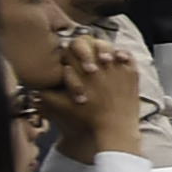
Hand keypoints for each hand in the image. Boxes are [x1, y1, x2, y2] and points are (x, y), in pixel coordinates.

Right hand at [41, 36, 142, 161]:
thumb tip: (40, 83)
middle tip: (88, 56)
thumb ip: (47, 92)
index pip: (72, 49)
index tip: (72, 60)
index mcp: (80, 71)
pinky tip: (117, 60)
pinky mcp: (132, 72)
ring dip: (103, 49)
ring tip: (101, 58)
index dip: (71, 52)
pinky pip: (126, 55)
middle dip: (86, 48)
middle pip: (90, 43)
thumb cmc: (87, 117)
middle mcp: (98, 66)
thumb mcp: (60, 105)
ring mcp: (117, 68)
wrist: (115, 128)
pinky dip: (122, 54)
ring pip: (107, 46)